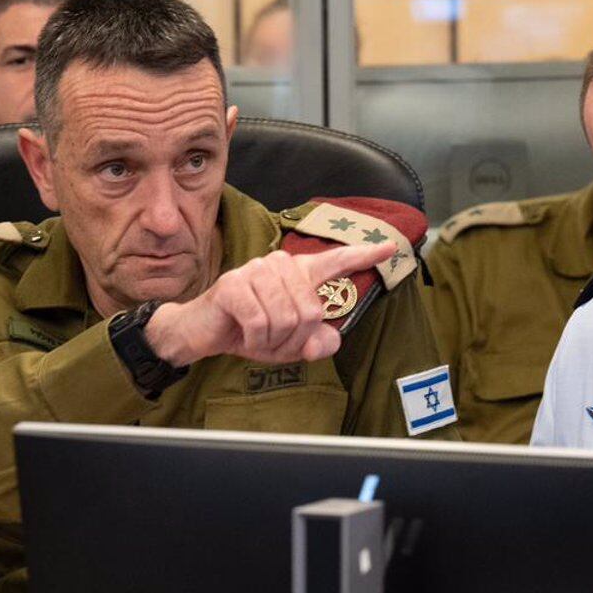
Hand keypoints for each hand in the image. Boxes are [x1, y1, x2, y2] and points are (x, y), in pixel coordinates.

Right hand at [145, 241, 395, 367]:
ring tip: (256, 336)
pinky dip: (254, 339)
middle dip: (293, 339)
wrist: (202, 334)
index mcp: (297, 274)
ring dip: (272, 341)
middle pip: (311, 312)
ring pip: (287, 319)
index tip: (389, 247)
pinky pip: (260, 322)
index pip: (335, 262)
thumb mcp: (287, 345)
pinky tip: (242, 334)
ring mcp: (255, 272)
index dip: (363, 255)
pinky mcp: (234, 286)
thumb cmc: (247, 332)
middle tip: (272, 341)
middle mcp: (279, 265)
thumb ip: (315, 343)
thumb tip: (330, 340)